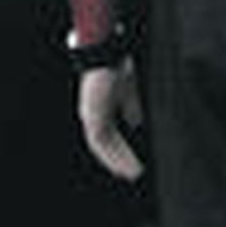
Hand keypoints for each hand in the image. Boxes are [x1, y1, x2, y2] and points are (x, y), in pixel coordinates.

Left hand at [78, 57, 144, 181]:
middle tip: (133, 174)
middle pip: (104, 144)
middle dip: (119, 159)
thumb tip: (135, 122)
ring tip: (133, 173)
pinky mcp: (91, 113)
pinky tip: (123, 161)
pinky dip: (111, 153)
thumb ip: (130, 106)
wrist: (108, 52)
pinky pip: (99, 140)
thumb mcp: (128, 90)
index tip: (133, 163)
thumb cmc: (117, 66)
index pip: (108, 135)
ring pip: (101, 146)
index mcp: (100, 106)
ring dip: (117, 160)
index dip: (120, 151)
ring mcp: (90, 113)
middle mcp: (92, 111)